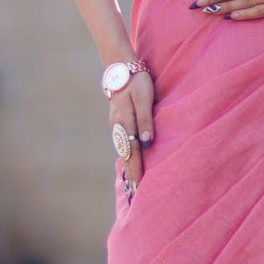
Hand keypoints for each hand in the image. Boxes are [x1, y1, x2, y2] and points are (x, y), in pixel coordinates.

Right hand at [109, 68, 154, 196]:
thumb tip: (147, 143)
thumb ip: (145, 120)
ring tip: (132, 185)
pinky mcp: (118, 123)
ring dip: (128, 168)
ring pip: (123, 151)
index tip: (139, 187)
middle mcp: (118, 128)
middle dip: (131, 175)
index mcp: (125, 123)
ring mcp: (116, 126)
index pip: (133, 153)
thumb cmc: (136, 82)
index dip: (136, 171)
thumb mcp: (144, 98)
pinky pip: (123, 144)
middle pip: (126, 156)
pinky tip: (128, 165)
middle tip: (135, 195)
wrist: (120, 68)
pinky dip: (126, 157)